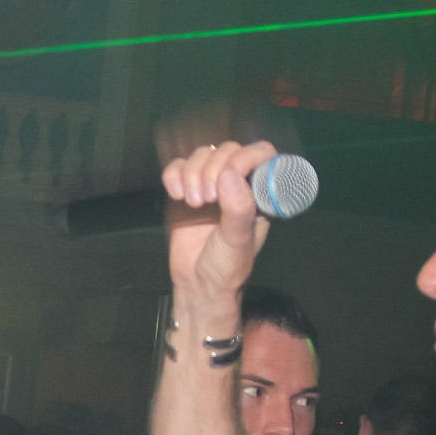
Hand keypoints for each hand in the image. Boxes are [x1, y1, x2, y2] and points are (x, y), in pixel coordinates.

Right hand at [161, 140, 275, 296]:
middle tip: (208, 200)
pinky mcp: (185, 188)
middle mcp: (237, 183)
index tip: (231, 175)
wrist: (197, 283)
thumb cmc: (226, 266)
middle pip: (228, 150)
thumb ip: (238, 208)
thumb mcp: (238, 241)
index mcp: (260, 193)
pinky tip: (177, 196)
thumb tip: (230, 174)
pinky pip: (177, 166)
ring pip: (202, 155)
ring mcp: (210, 184)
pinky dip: (173, 176)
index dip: (246, 157)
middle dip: (214, 169)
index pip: (262, 155)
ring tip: (194, 203)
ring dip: (193, 174)